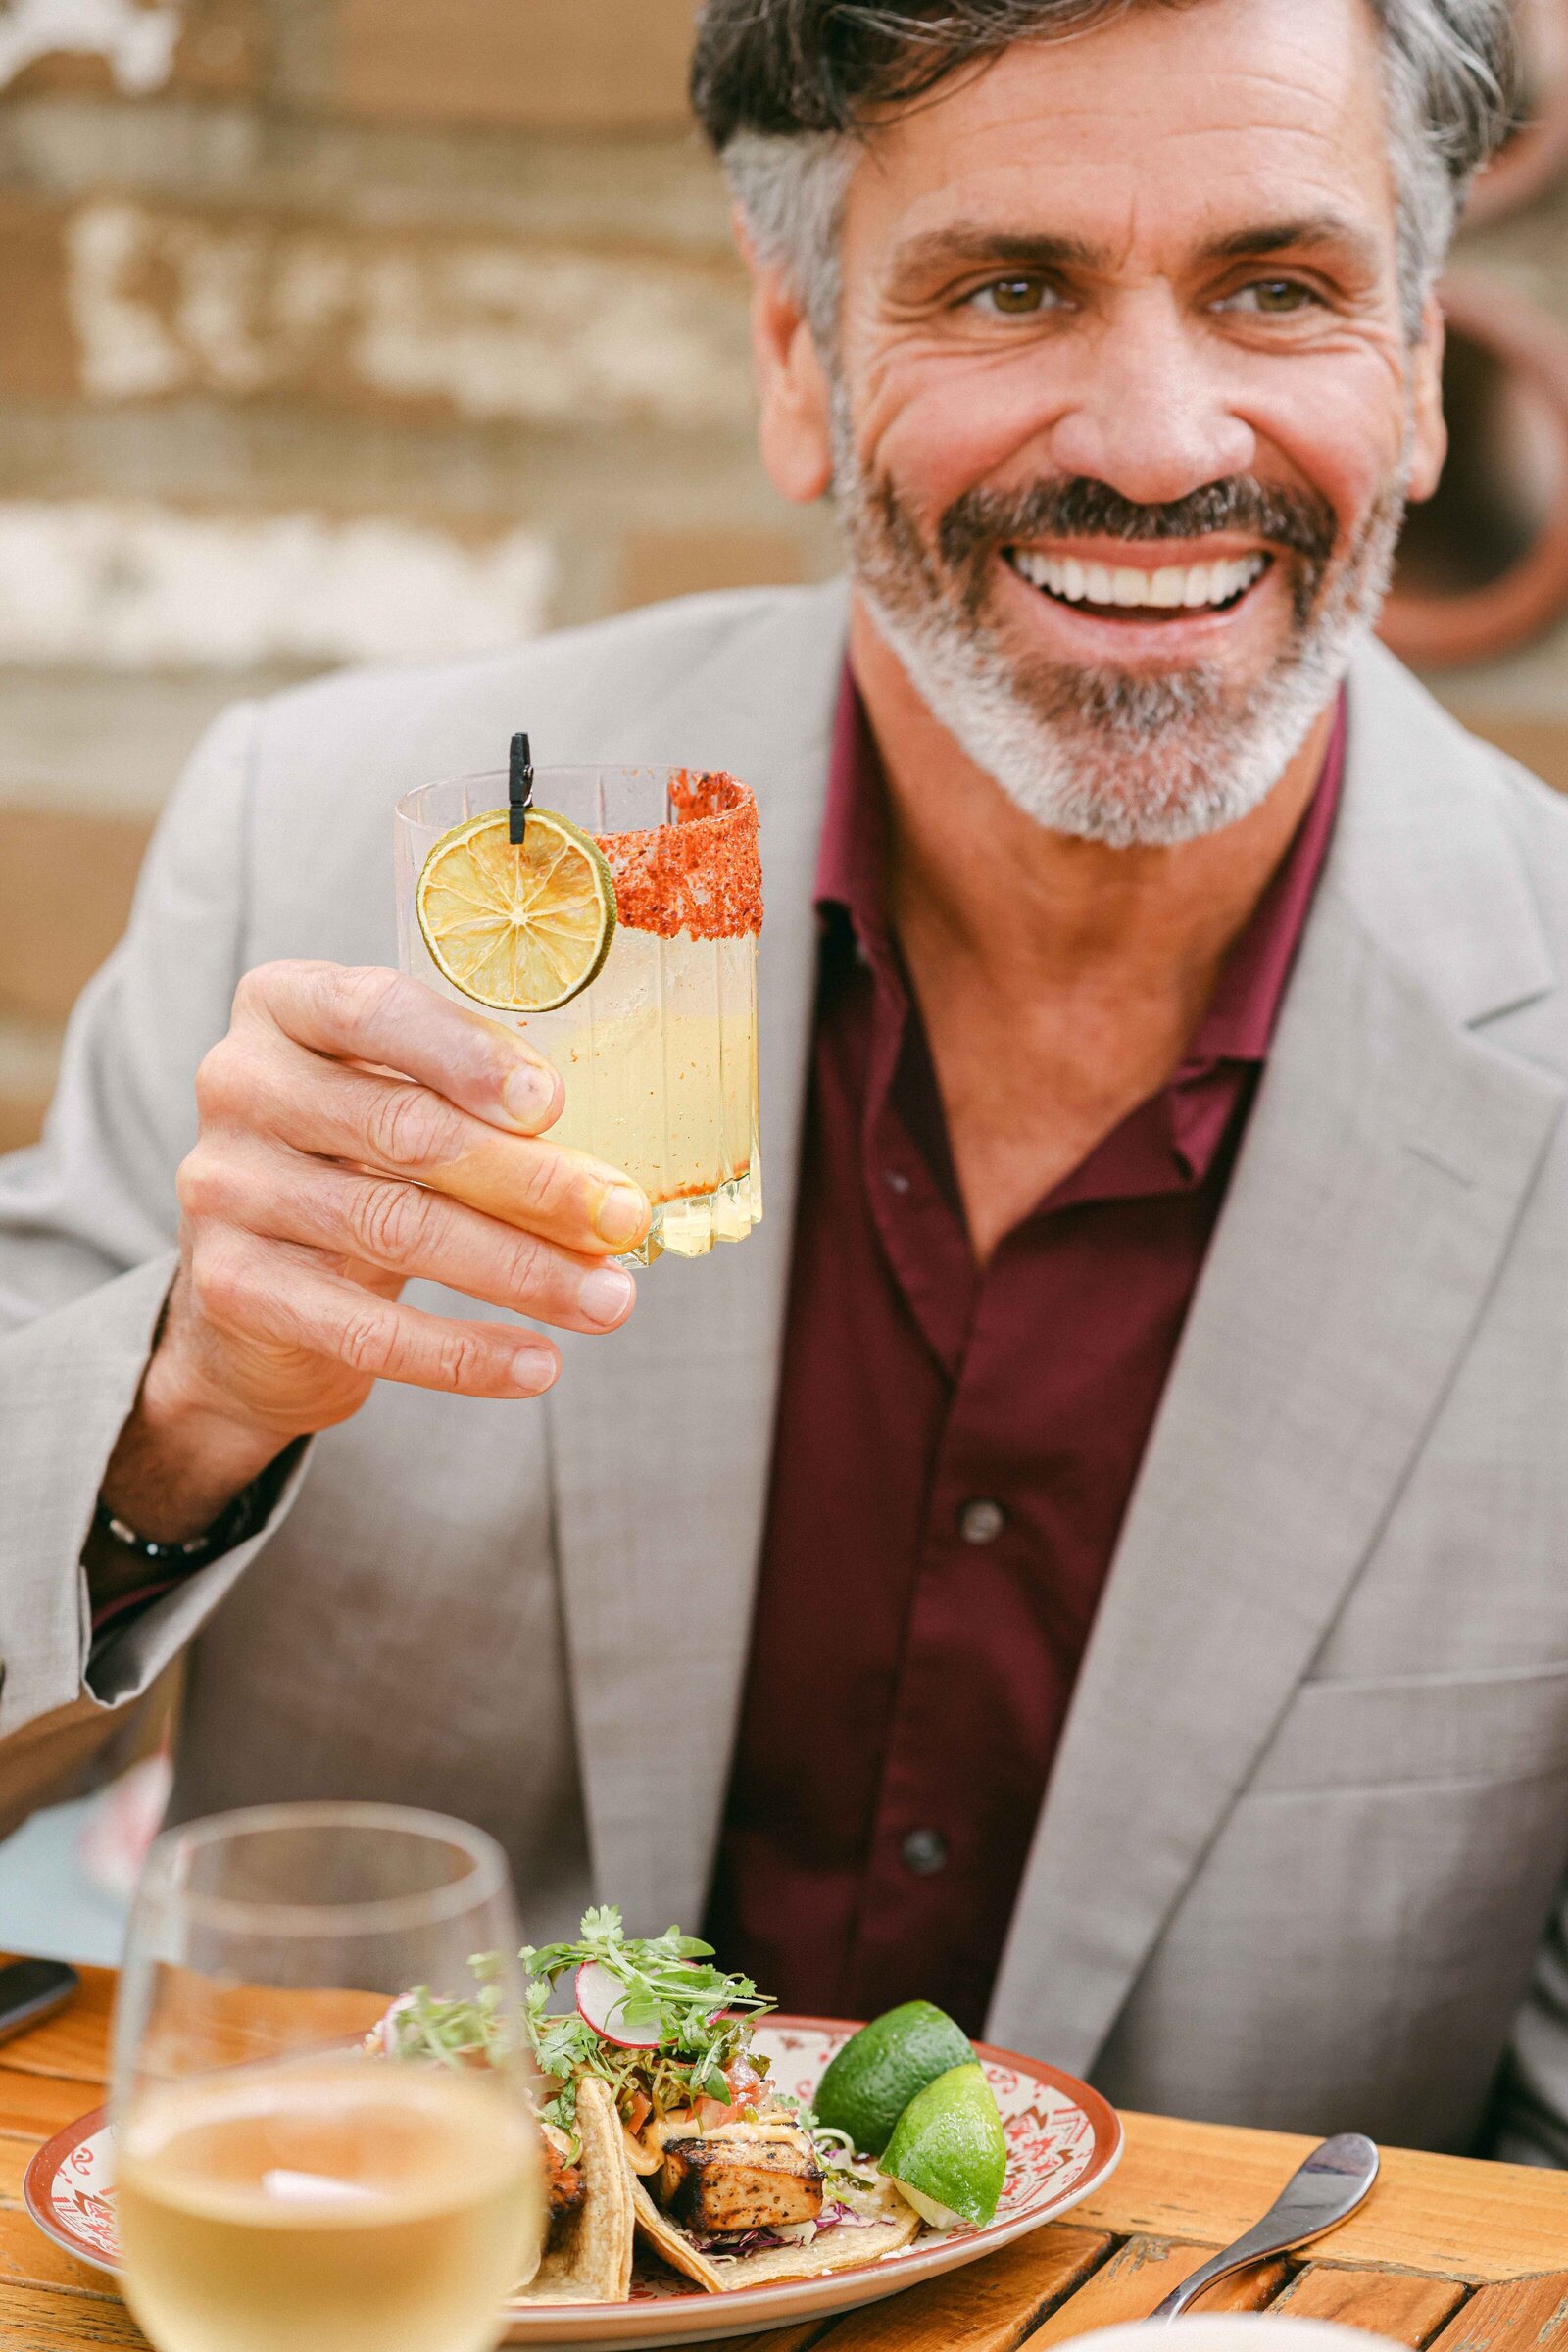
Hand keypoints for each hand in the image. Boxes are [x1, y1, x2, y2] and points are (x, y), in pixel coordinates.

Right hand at [112, 964, 650, 1536]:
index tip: (553, 1104)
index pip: (374, 1010)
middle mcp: (240, 1083)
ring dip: (522, 1271)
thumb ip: (474, 1108)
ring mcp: (225, 1185)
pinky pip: (364, 1328)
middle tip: (622, 1220)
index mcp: (284, 1006)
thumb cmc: (361, 1167)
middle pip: (402, 1128)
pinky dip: (463, 1353)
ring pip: (395, 1228)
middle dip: (531, 1181)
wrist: (254, 1295)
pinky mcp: (230, 1285)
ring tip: (609, 1301)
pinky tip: (538, 1366)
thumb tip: (605, 1177)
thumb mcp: (403, 1106)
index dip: (466, 1054)